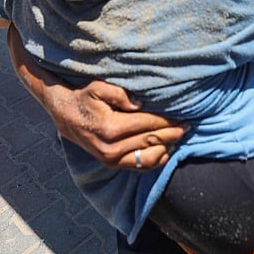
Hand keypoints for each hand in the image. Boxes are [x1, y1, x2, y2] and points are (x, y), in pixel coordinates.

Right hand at [50, 79, 185, 170]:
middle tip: (188, 126)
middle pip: (151, 141)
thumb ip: (119, 93)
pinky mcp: (111, 164)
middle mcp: (111, 148)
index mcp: (110, 128)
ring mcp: (111, 159)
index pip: (148, 125)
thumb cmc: (84, 97)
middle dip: (172, 133)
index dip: (167, 121)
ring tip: (178, 136)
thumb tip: (140, 104)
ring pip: (148, 158)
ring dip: (166, 147)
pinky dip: (155, 160)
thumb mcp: (98, 87)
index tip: (182, 117)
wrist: (65, 114)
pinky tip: (165, 149)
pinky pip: (139, 166)